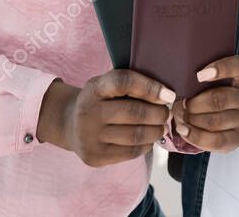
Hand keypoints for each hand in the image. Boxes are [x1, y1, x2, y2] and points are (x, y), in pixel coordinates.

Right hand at [37, 71, 175, 167]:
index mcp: (94, 88)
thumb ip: (129, 85)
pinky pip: (130, 152)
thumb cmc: (99, 101)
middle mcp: (89, 111)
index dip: (150, 87)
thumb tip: (166, 96)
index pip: (124, 82)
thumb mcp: (105, 85)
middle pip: (135, 112)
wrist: (69, 124)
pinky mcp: (94, 156)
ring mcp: (90, 136)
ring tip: (161, 126)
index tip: (169, 95)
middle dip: (159, 114)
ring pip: (136, 135)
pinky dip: (146, 145)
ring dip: (156, 131)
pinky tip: (148, 139)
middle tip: (166, 113)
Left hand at [172, 56, 238, 151]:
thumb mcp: (202, 84)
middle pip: (220, 99)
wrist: (208, 122)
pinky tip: (183, 130)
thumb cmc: (203, 97)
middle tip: (182, 104)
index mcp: (236, 78)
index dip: (222, 68)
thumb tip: (180, 89)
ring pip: (216, 121)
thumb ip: (195, 80)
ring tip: (181, 117)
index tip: (199, 75)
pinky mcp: (237, 138)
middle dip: (195, 104)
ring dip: (193, 120)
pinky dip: (195, 136)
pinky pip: (215, 140)